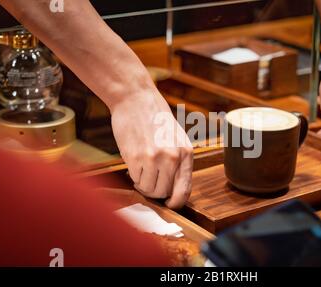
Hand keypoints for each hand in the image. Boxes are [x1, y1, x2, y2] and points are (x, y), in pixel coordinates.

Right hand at [111, 89, 192, 209]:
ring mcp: (155, 158)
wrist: (136, 98)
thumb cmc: (155, 118)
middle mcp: (173, 157)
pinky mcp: (137, 157)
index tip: (169, 204)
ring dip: (143, 184)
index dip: (176, 202)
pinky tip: (134, 164)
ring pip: (149, 189)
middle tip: (149, 183)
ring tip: (141, 171)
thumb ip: (178, 161)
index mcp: (186, 153)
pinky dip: (134, 176)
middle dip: (155, 191)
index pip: (185, 189)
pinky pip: (136, 180)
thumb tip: (173, 188)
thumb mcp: (176, 138)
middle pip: (164, 193)